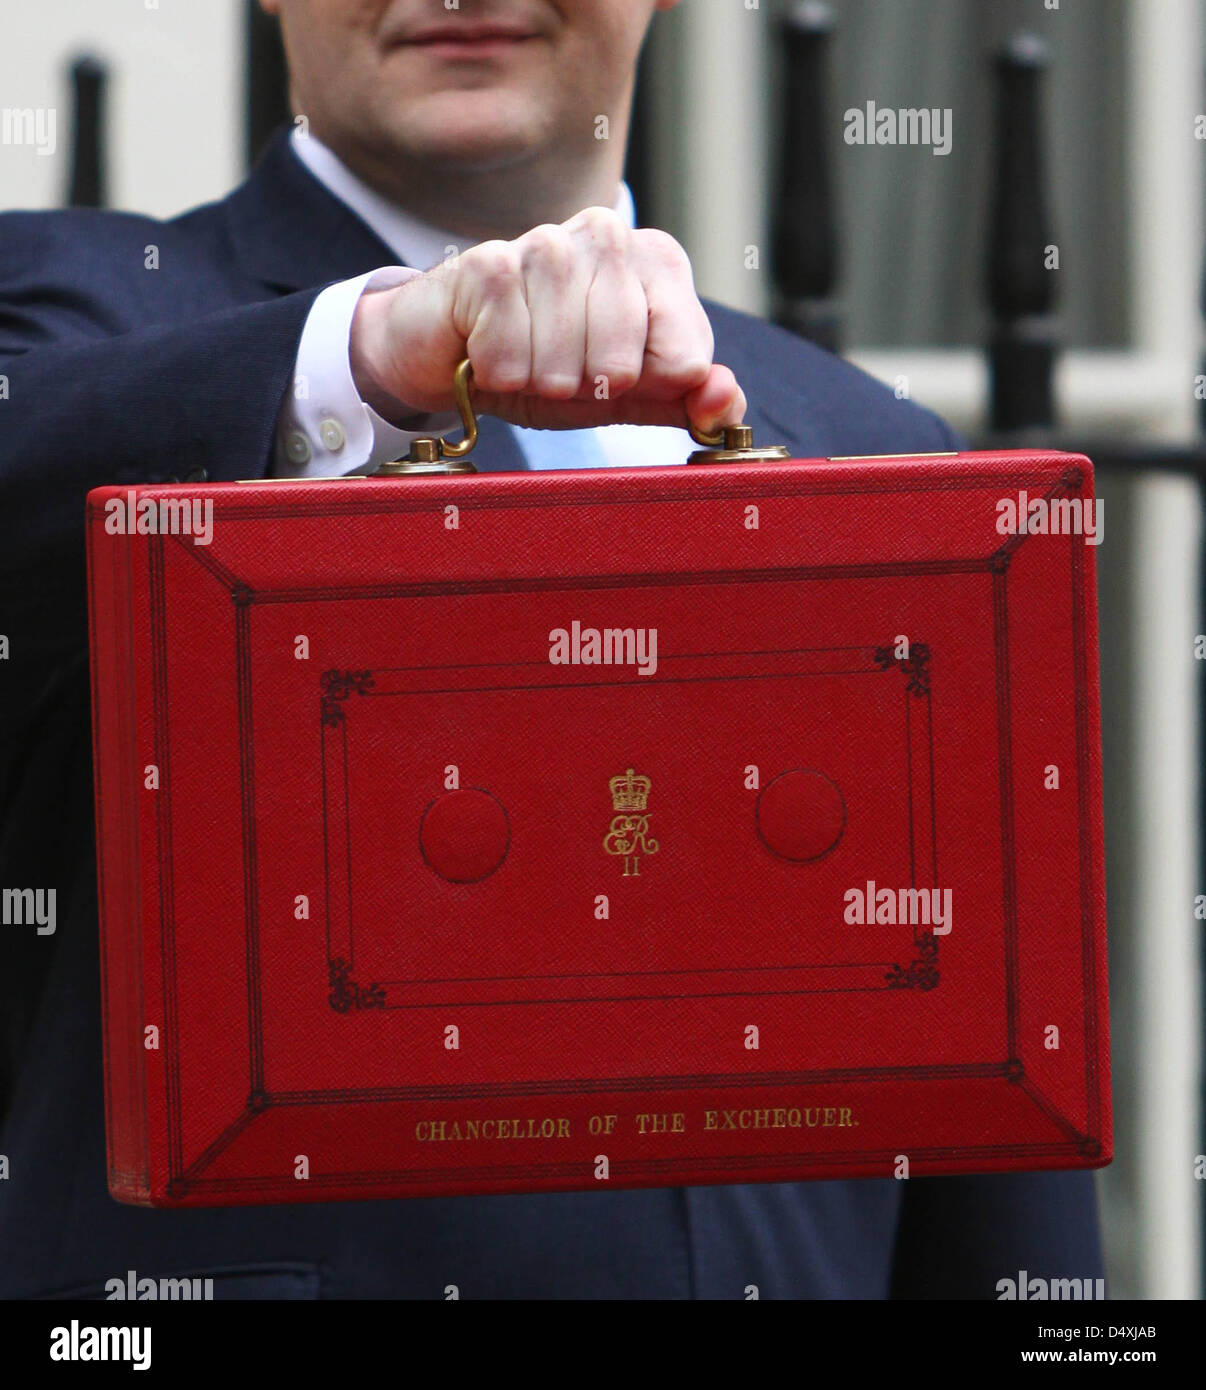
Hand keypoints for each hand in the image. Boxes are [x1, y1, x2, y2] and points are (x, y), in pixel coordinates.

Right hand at [348, 206, 745, 436]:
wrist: (452, 347)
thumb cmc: (547, 364)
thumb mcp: (628, 395)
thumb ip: (687, 401)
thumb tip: (727, 397)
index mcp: (658, 262)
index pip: (685, 360)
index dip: (643, 389)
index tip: (611, 375)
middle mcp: (610, 235)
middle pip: (625, 367)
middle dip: (586, 389)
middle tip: (559, 367)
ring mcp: (548, 241)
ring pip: (565, 365)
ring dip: (538, 382)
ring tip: (523, 358)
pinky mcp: (489, 262)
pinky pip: (510, 357)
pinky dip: (497, 373)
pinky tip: (486, 346)